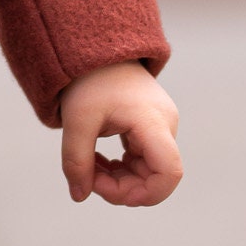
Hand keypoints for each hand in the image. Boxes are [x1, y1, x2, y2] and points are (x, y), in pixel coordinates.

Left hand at [59, 62, 181, 208]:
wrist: (98, 50)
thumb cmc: (89, 80)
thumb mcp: (76, 120)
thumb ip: (76, 160)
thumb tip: (79, 196)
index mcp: (153, 122)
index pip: (169, 172)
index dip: (145, 194)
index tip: (106, 191)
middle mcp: (165, 126)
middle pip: (155, 178)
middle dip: (121, 188)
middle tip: (87, 177)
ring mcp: (161, 128)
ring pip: (148, 173)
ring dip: (118, 180)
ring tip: (89, 166)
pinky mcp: (152, 129)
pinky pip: (142, 161)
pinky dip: (120, 168)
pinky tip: (98, 160)